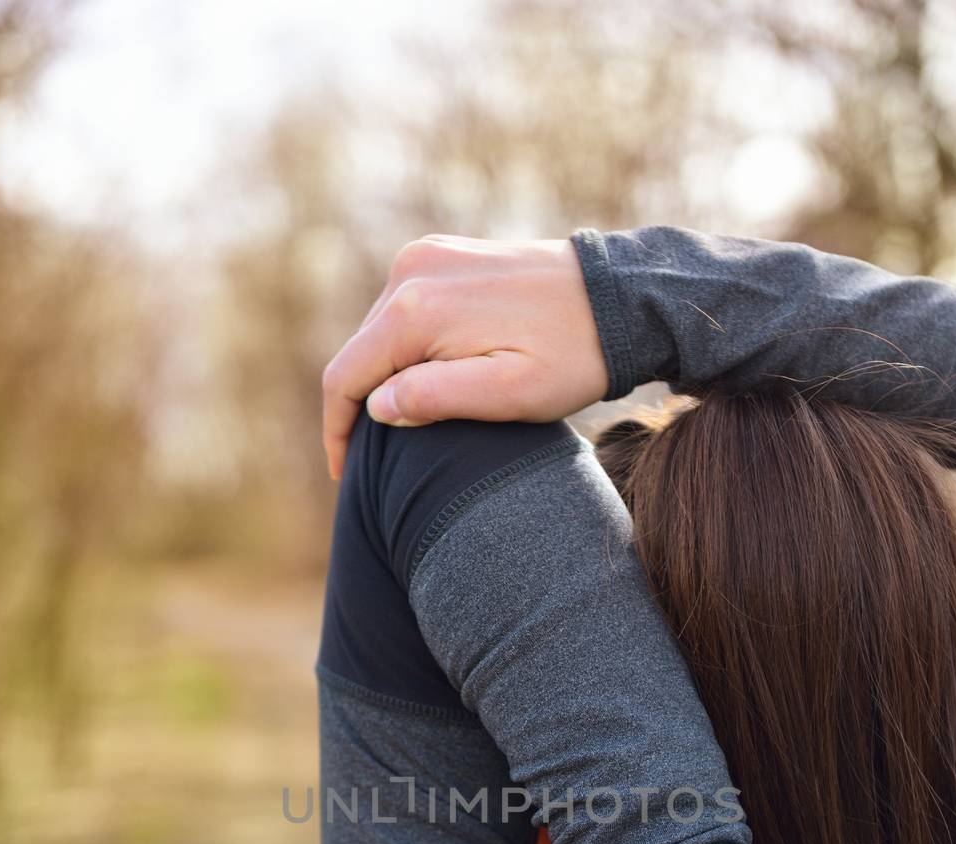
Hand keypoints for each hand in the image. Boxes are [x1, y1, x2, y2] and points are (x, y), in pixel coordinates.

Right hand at [321, 235, 607, 477]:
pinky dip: (405, 349)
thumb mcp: (509, 394)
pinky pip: (403, 310)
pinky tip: (428, 380)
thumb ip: (435, 399)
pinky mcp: (442, 254)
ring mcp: (425, 256)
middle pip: (358, 354)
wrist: (617, 298)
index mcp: (415, 310)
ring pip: (378, 334)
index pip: (345, 378)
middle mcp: (410, 271)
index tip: (346, 476)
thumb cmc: (571, 356)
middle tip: (380, 462)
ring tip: (408, 424)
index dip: (337, 433)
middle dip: (362, 407)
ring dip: (384, 377)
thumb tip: (376, 407)